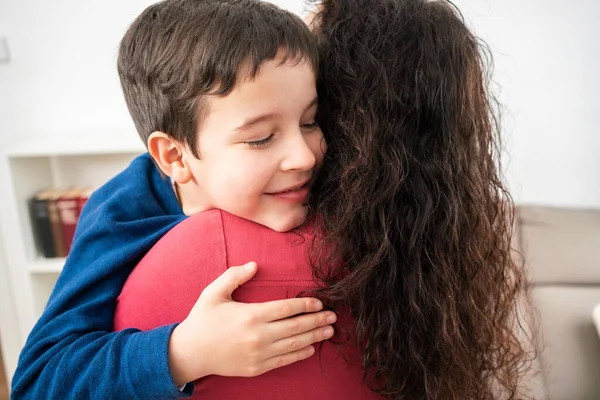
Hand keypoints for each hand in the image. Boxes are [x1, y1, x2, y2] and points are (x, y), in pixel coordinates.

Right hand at [168, 261, 335, 384]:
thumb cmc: (202, 320)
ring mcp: (259, 354)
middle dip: (317, 321)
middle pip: (296, 327)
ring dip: (314, 337)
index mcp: (251, 315)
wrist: (190, 353)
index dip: (306, 305)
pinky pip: (284, 361)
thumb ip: (234, 275)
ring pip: (294, 345)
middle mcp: (258, 336)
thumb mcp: (214, 292)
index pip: (286, 308)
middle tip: (334, 316)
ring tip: (330, 331)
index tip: (320, 302)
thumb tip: (254, 265)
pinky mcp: (257, 368)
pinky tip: (311, 348)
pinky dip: (300, 354)